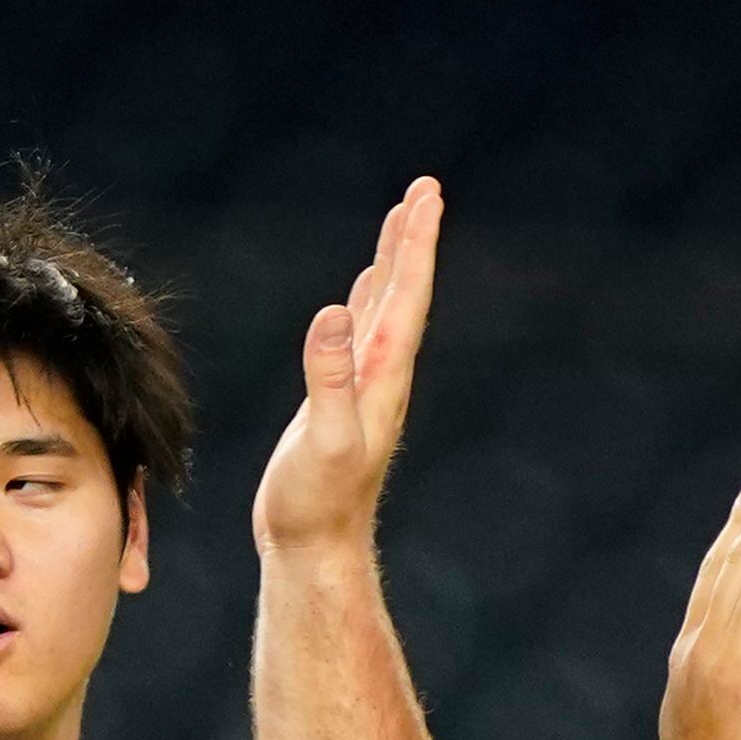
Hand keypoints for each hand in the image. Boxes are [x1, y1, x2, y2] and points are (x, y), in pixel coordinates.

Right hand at [254, 179, 442, 558]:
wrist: (314, 549)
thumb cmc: (316, 504)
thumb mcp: (321, 441)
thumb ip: (328, 379)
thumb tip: (334, 314)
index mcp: (383, 377)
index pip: (406, 296)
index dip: (416, 244)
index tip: (426, 196)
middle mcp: (382, 377)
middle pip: (403, 293)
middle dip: (412, 240)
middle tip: (424, 189)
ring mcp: (364, 389)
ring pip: (383, 310)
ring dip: (393, 264)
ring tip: (401, 223)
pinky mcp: (341, 401)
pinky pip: (360, 335)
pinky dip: (365, 301)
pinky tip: (360, 293)